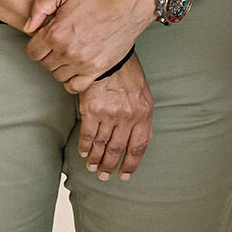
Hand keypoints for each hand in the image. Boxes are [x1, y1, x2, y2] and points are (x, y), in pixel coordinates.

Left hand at [24, 0, 151, 93]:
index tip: (45, 40)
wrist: (126, 4)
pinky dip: (72, 80)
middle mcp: (67, 51)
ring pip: (58, 76)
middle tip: (59, 44)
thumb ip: (39, 8)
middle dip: (48, 54)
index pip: (32, 53)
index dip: (37, 45)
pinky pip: (75, 86)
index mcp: (56, 33)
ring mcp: (83, 63)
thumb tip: (28, 28)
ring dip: (60, 66)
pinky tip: (75, 68)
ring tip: (69, 54)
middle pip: (45, 65)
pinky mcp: (97, 70)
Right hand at [76, 54, 153, 180]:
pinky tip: (84, 152)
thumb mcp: (145, 95)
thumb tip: (147, 138)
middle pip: (118, 149)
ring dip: (96, 159)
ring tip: (93, 167)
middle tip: (104, 176)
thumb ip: (145, 119)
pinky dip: (85, 146)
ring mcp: (109, 114)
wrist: (111, 56)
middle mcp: (127, 118)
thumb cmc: (128, 74)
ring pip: (102, 145)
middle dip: (110, 165)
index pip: (138, 147)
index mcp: (143, 115)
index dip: (131, 164)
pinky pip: (88, 134)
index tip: (125, 175)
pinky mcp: (92, 109)